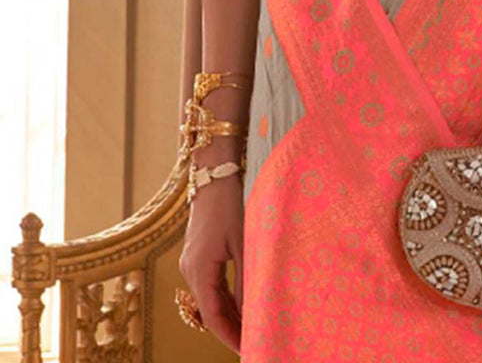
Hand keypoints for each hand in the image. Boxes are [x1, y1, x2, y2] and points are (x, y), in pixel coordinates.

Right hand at [178, 162, 244, 352]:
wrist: (215, 173)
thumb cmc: (232, 204)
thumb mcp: (244, 242)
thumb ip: (247, 277)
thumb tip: (254, 311)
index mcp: (200, 271)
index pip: (214, 318)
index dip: (231, 337)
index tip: (248, 350)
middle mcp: (190, 270)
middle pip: (209, 312)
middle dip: (231, 330)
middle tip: (254, 343)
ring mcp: (191, 262)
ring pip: (209, 299)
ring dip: (228, 314)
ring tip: (251, 327)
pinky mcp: (196, 253)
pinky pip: (209, 285)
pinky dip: (224, 298)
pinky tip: (241, 302)